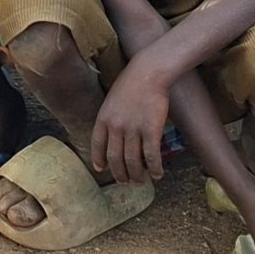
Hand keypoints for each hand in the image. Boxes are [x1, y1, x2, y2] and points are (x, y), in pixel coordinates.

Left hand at [89, 64, 171, 182]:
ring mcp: (133, 129)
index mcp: (103, 118)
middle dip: (120, 174)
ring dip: (137, 176)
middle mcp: (115, 127)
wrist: (148, 72)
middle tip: (126, 181)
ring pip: (133, 162)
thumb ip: (111, 118)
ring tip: (141, 181)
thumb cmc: (131, 83)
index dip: (99, 160)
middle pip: (115, 159)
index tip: (102, 169)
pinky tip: (158, 174)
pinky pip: (151, 156)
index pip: (97, 145)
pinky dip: (154, 169)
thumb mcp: (112, 100)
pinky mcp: (150, 130)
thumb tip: (114, 137)